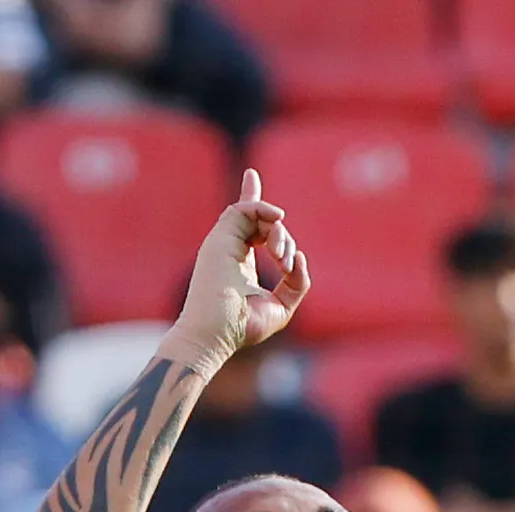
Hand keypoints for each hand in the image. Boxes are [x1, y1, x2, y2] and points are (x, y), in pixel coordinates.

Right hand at [170, 170, 311, 364]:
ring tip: (280, 258)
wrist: (215, 333)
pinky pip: (243, 208)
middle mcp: (232, 248)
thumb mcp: (281, 306)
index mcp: (242, 263)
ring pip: (255, 215)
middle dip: (282, 238)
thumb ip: (296, 283)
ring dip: (277, 231)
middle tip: (285, 266)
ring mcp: (224, 241)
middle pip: (258, 218)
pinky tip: (277, 218)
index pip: (250, 225)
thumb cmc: (243, 326)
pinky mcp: (220, 237)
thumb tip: (300, 257)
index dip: (256, 204)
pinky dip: (262, 207)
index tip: (251, 176)